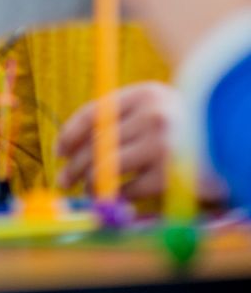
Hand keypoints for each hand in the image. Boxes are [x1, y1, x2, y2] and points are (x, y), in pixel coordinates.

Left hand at [56, 82, 179, 198]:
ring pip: (109, 166)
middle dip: (75, 164)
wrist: (233, 142)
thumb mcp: (157, 108)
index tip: (59, 151)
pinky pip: (132, 188)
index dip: (70, 134)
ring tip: (86, 190)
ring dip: (91, 182)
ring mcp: (164, 144)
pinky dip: (119, 196)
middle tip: (64, 180)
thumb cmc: (189, 128)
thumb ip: (123, 119)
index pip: (93, 113)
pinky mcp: (173, 175)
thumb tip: (75, 146)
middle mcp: (153, 115)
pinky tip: (115, 199)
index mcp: (144, 93)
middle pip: (97, 142)